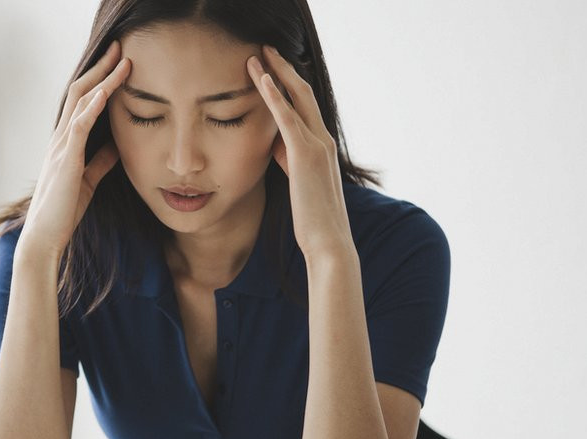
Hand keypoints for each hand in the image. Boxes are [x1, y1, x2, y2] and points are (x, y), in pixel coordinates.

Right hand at [20, 40, 131, 256]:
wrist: (45, 236)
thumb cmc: (64, 211)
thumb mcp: (89, 180)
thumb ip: (101, 160)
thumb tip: (118, 145)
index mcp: (65, 143)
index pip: (81, 102)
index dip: (99, 80)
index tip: (117, 64)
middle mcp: (60, 139)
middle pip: (80, 92)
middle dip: (101, 68)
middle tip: (120, 49)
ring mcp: (61, 147)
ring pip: (80, 102)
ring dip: (103, 79)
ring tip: (122, 61)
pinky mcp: (66, 160)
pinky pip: (79, 126)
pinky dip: (93, 106)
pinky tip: (107, 91)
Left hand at [246, 45, 354, 260]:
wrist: (329, 242)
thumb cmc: (313, 220)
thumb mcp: (298, 183)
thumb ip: (289, 160)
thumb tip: (275, 146)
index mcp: (321, 147)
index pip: (305, 107)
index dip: (288, 85)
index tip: (271, 68)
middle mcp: (322, 140)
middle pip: (303, 92)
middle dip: (283, 68)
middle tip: (265, 49)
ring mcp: (316, 145)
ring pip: (296, 98)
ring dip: (275, 73)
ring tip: (257, 54)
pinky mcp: (305, 155)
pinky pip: (287, 118)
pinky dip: (274, 96)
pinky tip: (261, 78)